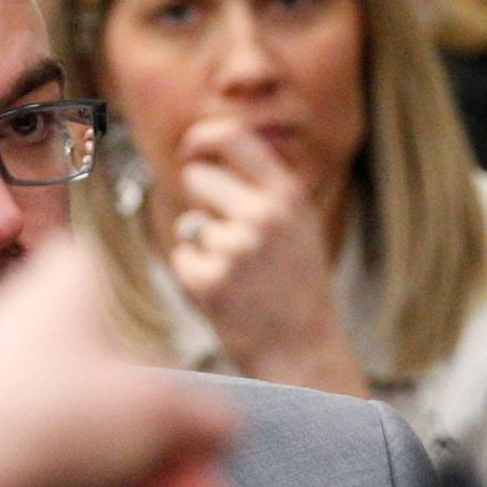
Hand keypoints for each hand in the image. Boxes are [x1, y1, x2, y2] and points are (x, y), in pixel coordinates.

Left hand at [0, 239, 238, 486]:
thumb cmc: (45, 423)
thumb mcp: (161, 412)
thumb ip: (208, 420)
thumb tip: (223, 430)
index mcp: (72, 284)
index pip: (147, 303)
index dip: (185, 359)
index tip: (206, 407)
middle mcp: (38, 332)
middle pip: (129, 393)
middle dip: (173, 457)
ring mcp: (12, 395)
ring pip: (99, 442)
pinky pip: (64, 476)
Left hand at [168, 120, 368, 397]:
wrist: (305, 350)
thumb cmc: (296, 284)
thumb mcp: (298, 224)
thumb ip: (262, 187)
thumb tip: (205, 153)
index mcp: (288, 194)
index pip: (232, 136)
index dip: (202, 137)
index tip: (191, 149)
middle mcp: (264, 214)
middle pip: (198, 177)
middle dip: (202, 199)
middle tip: (231, 235)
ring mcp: (236, 248)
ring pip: (189, 221)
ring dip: (204, 243)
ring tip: (239, 271)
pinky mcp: (209, 281)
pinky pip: (182, 256)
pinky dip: (197, 273)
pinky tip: (228, 292)